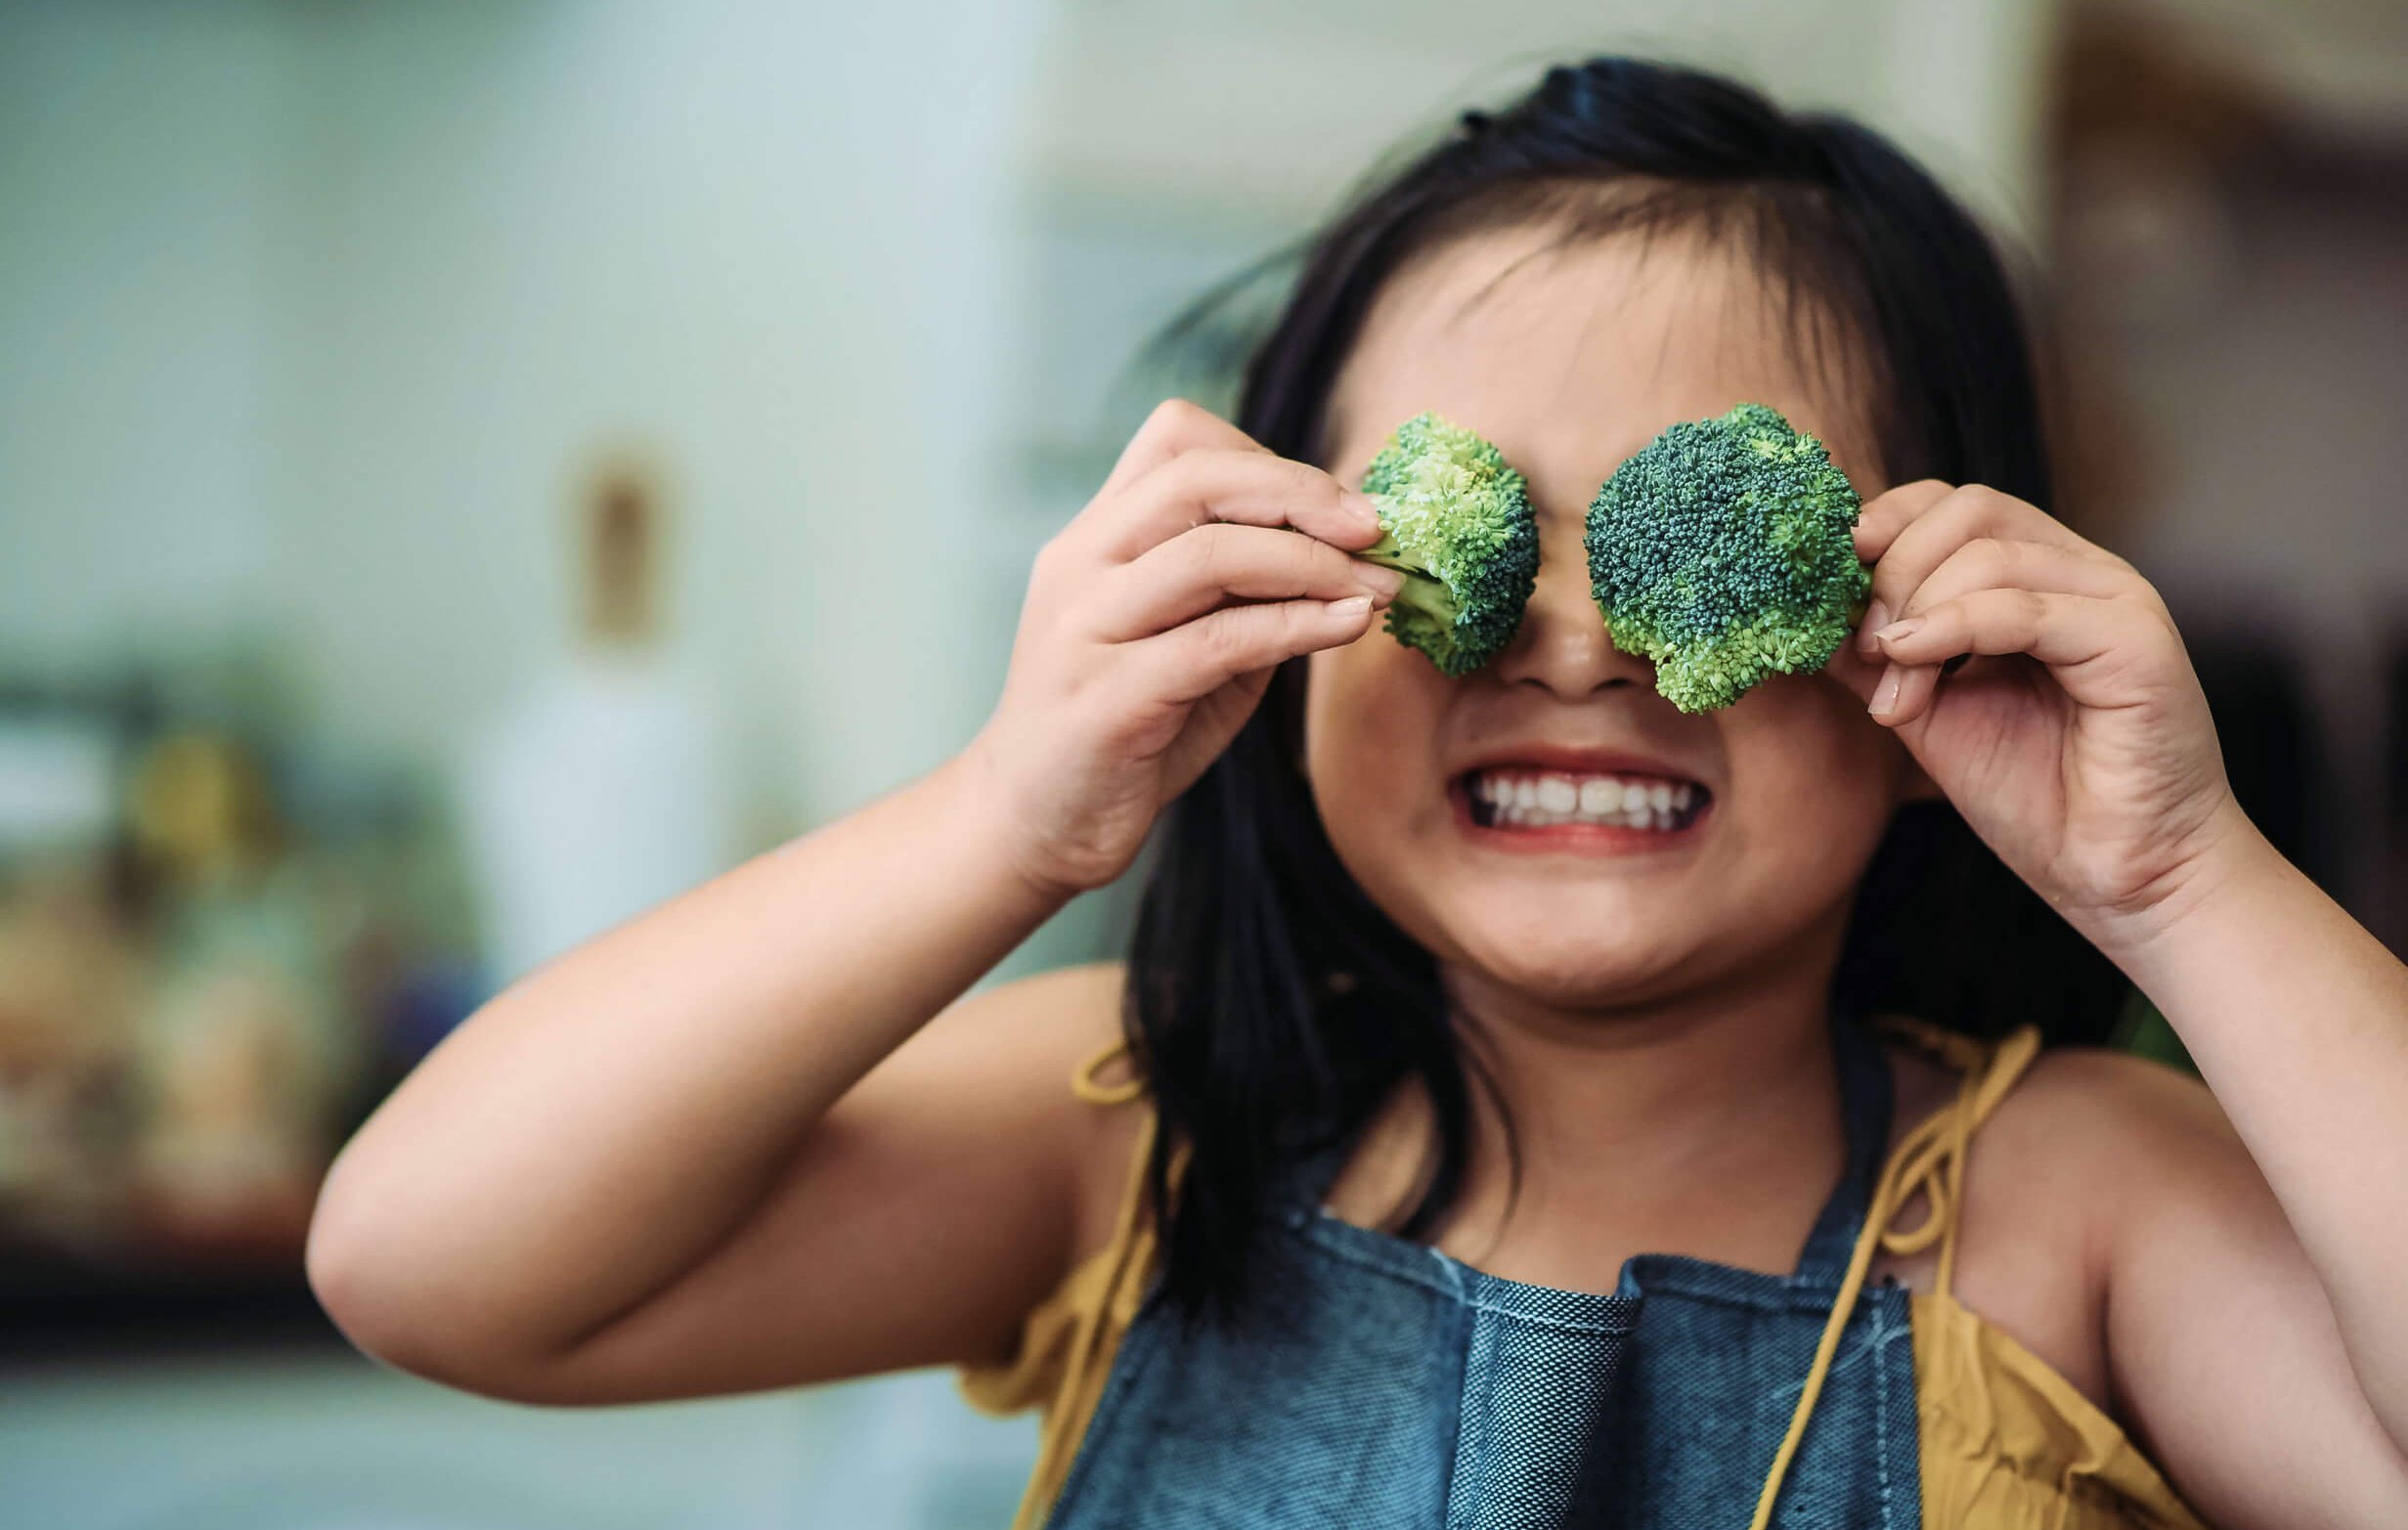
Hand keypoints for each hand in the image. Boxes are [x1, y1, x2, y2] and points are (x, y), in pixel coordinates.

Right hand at [961, 400, 1400, 897]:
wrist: (1035, 825)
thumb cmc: (1124, 729)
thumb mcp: (1189, 642)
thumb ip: (1246, 591)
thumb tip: (1352, 550)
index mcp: (1094, 537)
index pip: (1177, 440)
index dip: (1269, 459)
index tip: (1339, 506)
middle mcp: (1079, 566)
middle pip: (1197, 477)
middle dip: (1302, 494)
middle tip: (1376, 531)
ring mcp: (1084, 628)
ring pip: (1210, 553)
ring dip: (1313, 563)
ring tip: (1377, 588)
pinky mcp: (1107, 698)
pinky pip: (1218, 640)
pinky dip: (1298, 624)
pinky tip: (1347, 626)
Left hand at [1824, 481, 2258, 946]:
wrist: (2122, 874)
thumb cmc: (2037, 795)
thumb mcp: (1927, 711)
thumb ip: (1874, 655)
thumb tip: (1802, 613)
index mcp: (2035, 578)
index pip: (1949, 505)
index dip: (1881, 526)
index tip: (1828, 580)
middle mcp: (2079, 573)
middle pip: (1967, 510)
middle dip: (1892, 569)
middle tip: (1865, 647)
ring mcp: (2114, 598)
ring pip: (1990, 553)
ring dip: (1916, 615)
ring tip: (1895, 692)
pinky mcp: (2135, 639)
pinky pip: (2027, 608)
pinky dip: (1954, 627)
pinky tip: (1912, 666)